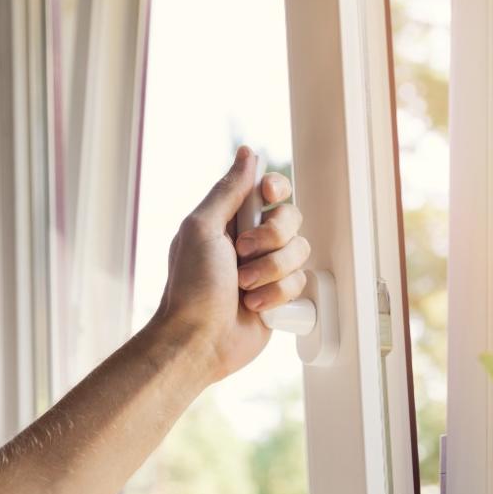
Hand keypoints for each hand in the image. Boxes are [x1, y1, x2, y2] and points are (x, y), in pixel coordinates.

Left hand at [154, 146, 309, 379]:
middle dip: (271, 239)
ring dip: (271, 271)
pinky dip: (276, 295)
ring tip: (244, 287)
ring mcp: (269, 269)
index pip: (270, 190)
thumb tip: (247, 153)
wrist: (200, 340)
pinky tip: (254, 306)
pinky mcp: (281, 295)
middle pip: (291, 219)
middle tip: (242, 254)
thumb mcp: (202, 228)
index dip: (276, 190)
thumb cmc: (191, 286)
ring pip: (300, 252)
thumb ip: (229, 190)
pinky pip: (301, 283)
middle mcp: (253, 241)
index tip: (267, 198)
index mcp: (231, 219)